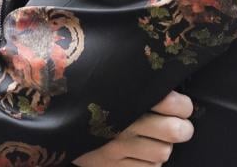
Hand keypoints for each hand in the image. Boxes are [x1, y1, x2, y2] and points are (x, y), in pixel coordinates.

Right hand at [72, 90, 194, 166]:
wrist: (52, 119)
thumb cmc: (89, 98)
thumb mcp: (109, 82)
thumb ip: (135, 80)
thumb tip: (167, 78)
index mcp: (125, 96)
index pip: (173, 103)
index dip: (184, 106)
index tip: (181, 106)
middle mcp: (123, 123)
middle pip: (175, 131)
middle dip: (182, 129)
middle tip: (179, 126)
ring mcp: (116, 148)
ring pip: (163, 153)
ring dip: (163, 147)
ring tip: (155, 140)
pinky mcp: (109, 166)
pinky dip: (149, 163)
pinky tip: (140, 154)